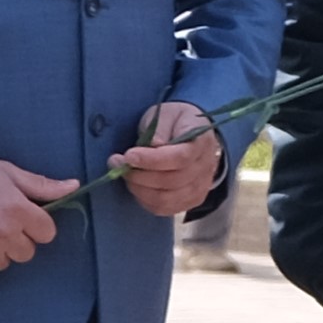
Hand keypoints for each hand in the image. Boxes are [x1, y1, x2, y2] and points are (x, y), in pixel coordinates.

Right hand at [0, 158, 80, 279]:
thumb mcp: (7, 173)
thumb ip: (42, 185)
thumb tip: (74, 186)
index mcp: (20, 211)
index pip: (47, 233)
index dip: (35, 224)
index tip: (20, 216)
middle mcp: (6, 235)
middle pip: (27, 252)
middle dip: (16, 239)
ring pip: (5, 263)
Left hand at [109, 101, 223, 218]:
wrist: (194, 135)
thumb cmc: (176, 121)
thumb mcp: (167, 114)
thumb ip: (160, 127)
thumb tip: (153, 145)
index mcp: (201, 142)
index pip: (180, 158)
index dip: (152, 160)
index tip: (129, 155)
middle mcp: (205, 168)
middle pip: (172, 181)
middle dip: (139, 175)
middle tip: (117, 163)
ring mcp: (200, 188)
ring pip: (167, 199)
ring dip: (139, 189)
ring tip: (124, 174)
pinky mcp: (190, 200)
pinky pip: (165, 209)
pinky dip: (145, 200)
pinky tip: (135, 186)